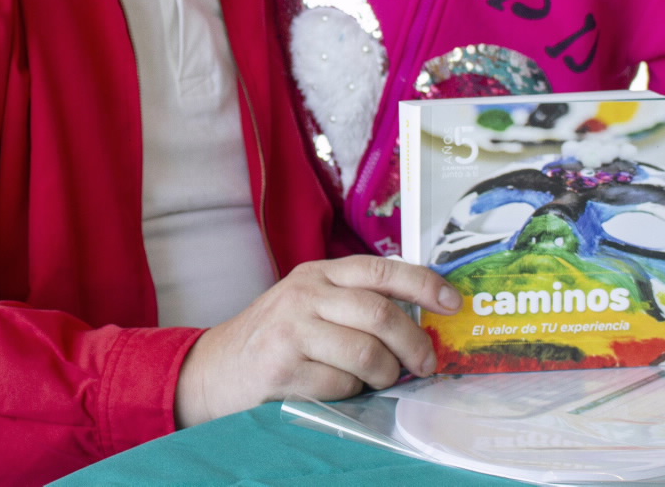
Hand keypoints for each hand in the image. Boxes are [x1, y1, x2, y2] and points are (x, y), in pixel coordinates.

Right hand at [173, 256, 461, 427]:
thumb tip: (420, 325)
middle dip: (414, 345)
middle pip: (380, 313)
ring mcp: (291, 329)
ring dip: (384, 375)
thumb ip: (353, 304)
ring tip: (381, 381)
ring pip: (366, 352)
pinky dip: (351, 394)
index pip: (381, 269)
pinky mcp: (282, 367)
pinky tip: (339, 391)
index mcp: (318, 273)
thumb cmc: (272, 340)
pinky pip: (340, 384)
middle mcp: (305, 294)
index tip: (453, 302)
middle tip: (426, 365)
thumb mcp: (308, 304)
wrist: (211, 371)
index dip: (423, 284)